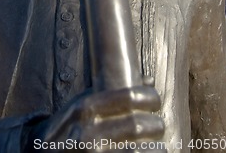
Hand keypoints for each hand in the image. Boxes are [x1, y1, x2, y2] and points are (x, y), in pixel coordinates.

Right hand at [27, 84, 164, 151]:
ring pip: (140, 151)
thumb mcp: (82, 105)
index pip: (127, 97)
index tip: (155, 100)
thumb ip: (111, 93)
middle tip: (158, 125)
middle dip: (155, 124)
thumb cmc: (67, 129)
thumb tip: (147, 79)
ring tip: (158, 146)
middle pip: (137, 125)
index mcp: (85, 108)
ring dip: (156, 148)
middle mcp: (88, 133)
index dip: (148, 97)